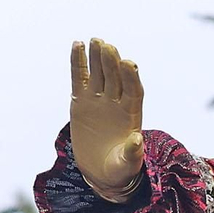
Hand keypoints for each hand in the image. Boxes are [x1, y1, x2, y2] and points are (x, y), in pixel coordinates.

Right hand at [69, 38, 144, 201]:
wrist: (102, 171)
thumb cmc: (120, 169)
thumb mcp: (127, 164)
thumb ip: (132, 153)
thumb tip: (137, 140)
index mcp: (132, 114)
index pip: (133, 91)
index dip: (131, 78)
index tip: (129, 63)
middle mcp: (117, 102)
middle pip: (116, 77)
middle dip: (112, 62)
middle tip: (107, 46)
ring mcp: (99, 99)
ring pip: (99, 73)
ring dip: (97, 57)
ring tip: (94, 40)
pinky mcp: (81, 101)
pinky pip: (80, 78)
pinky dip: (78, 62)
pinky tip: (76, 45)